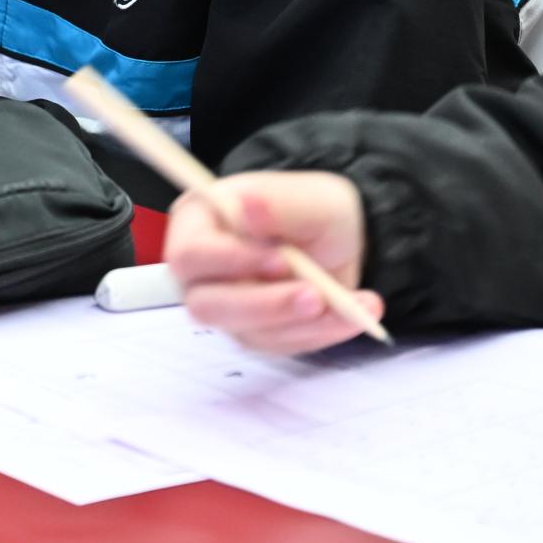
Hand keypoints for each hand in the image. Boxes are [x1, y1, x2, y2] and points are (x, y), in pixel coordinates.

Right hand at [166, 172, 384, 357]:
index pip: (191, 254)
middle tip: (315, 297)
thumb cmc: (314, 209)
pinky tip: (351, 314)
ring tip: (349, 305)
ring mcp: (226, 306)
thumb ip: (279, 202)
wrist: (341, 241)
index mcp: (197, 224)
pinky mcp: (254, 332)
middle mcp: (202, 271)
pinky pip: (279, 346)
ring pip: (247, 332)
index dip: (230, 262)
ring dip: (300, 323)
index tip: (282, 259)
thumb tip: (247, 205)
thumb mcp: (310, 196)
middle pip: (207, 305)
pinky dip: (319, 333)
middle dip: (265, 305)